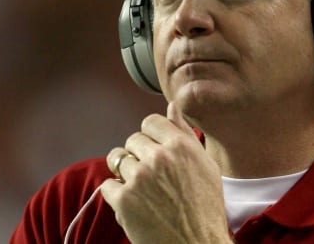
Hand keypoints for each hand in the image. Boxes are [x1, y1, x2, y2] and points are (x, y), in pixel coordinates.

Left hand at [100, 101, 231, 243]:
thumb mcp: (205, 165)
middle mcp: (158, 157)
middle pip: (132, 140)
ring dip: (126, 174)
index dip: (151, 137)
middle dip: (138, 155)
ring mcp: (139, 178)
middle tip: (151, 177)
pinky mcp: (123, 200)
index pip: (150, 122)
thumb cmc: (205, 208)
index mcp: (180, 146)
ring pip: (117, 160)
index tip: (155, 152)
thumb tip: (172, 104)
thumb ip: (184, 133)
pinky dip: (117, 195)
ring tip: (143, 192)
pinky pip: (108, 185)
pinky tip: (135, 206)